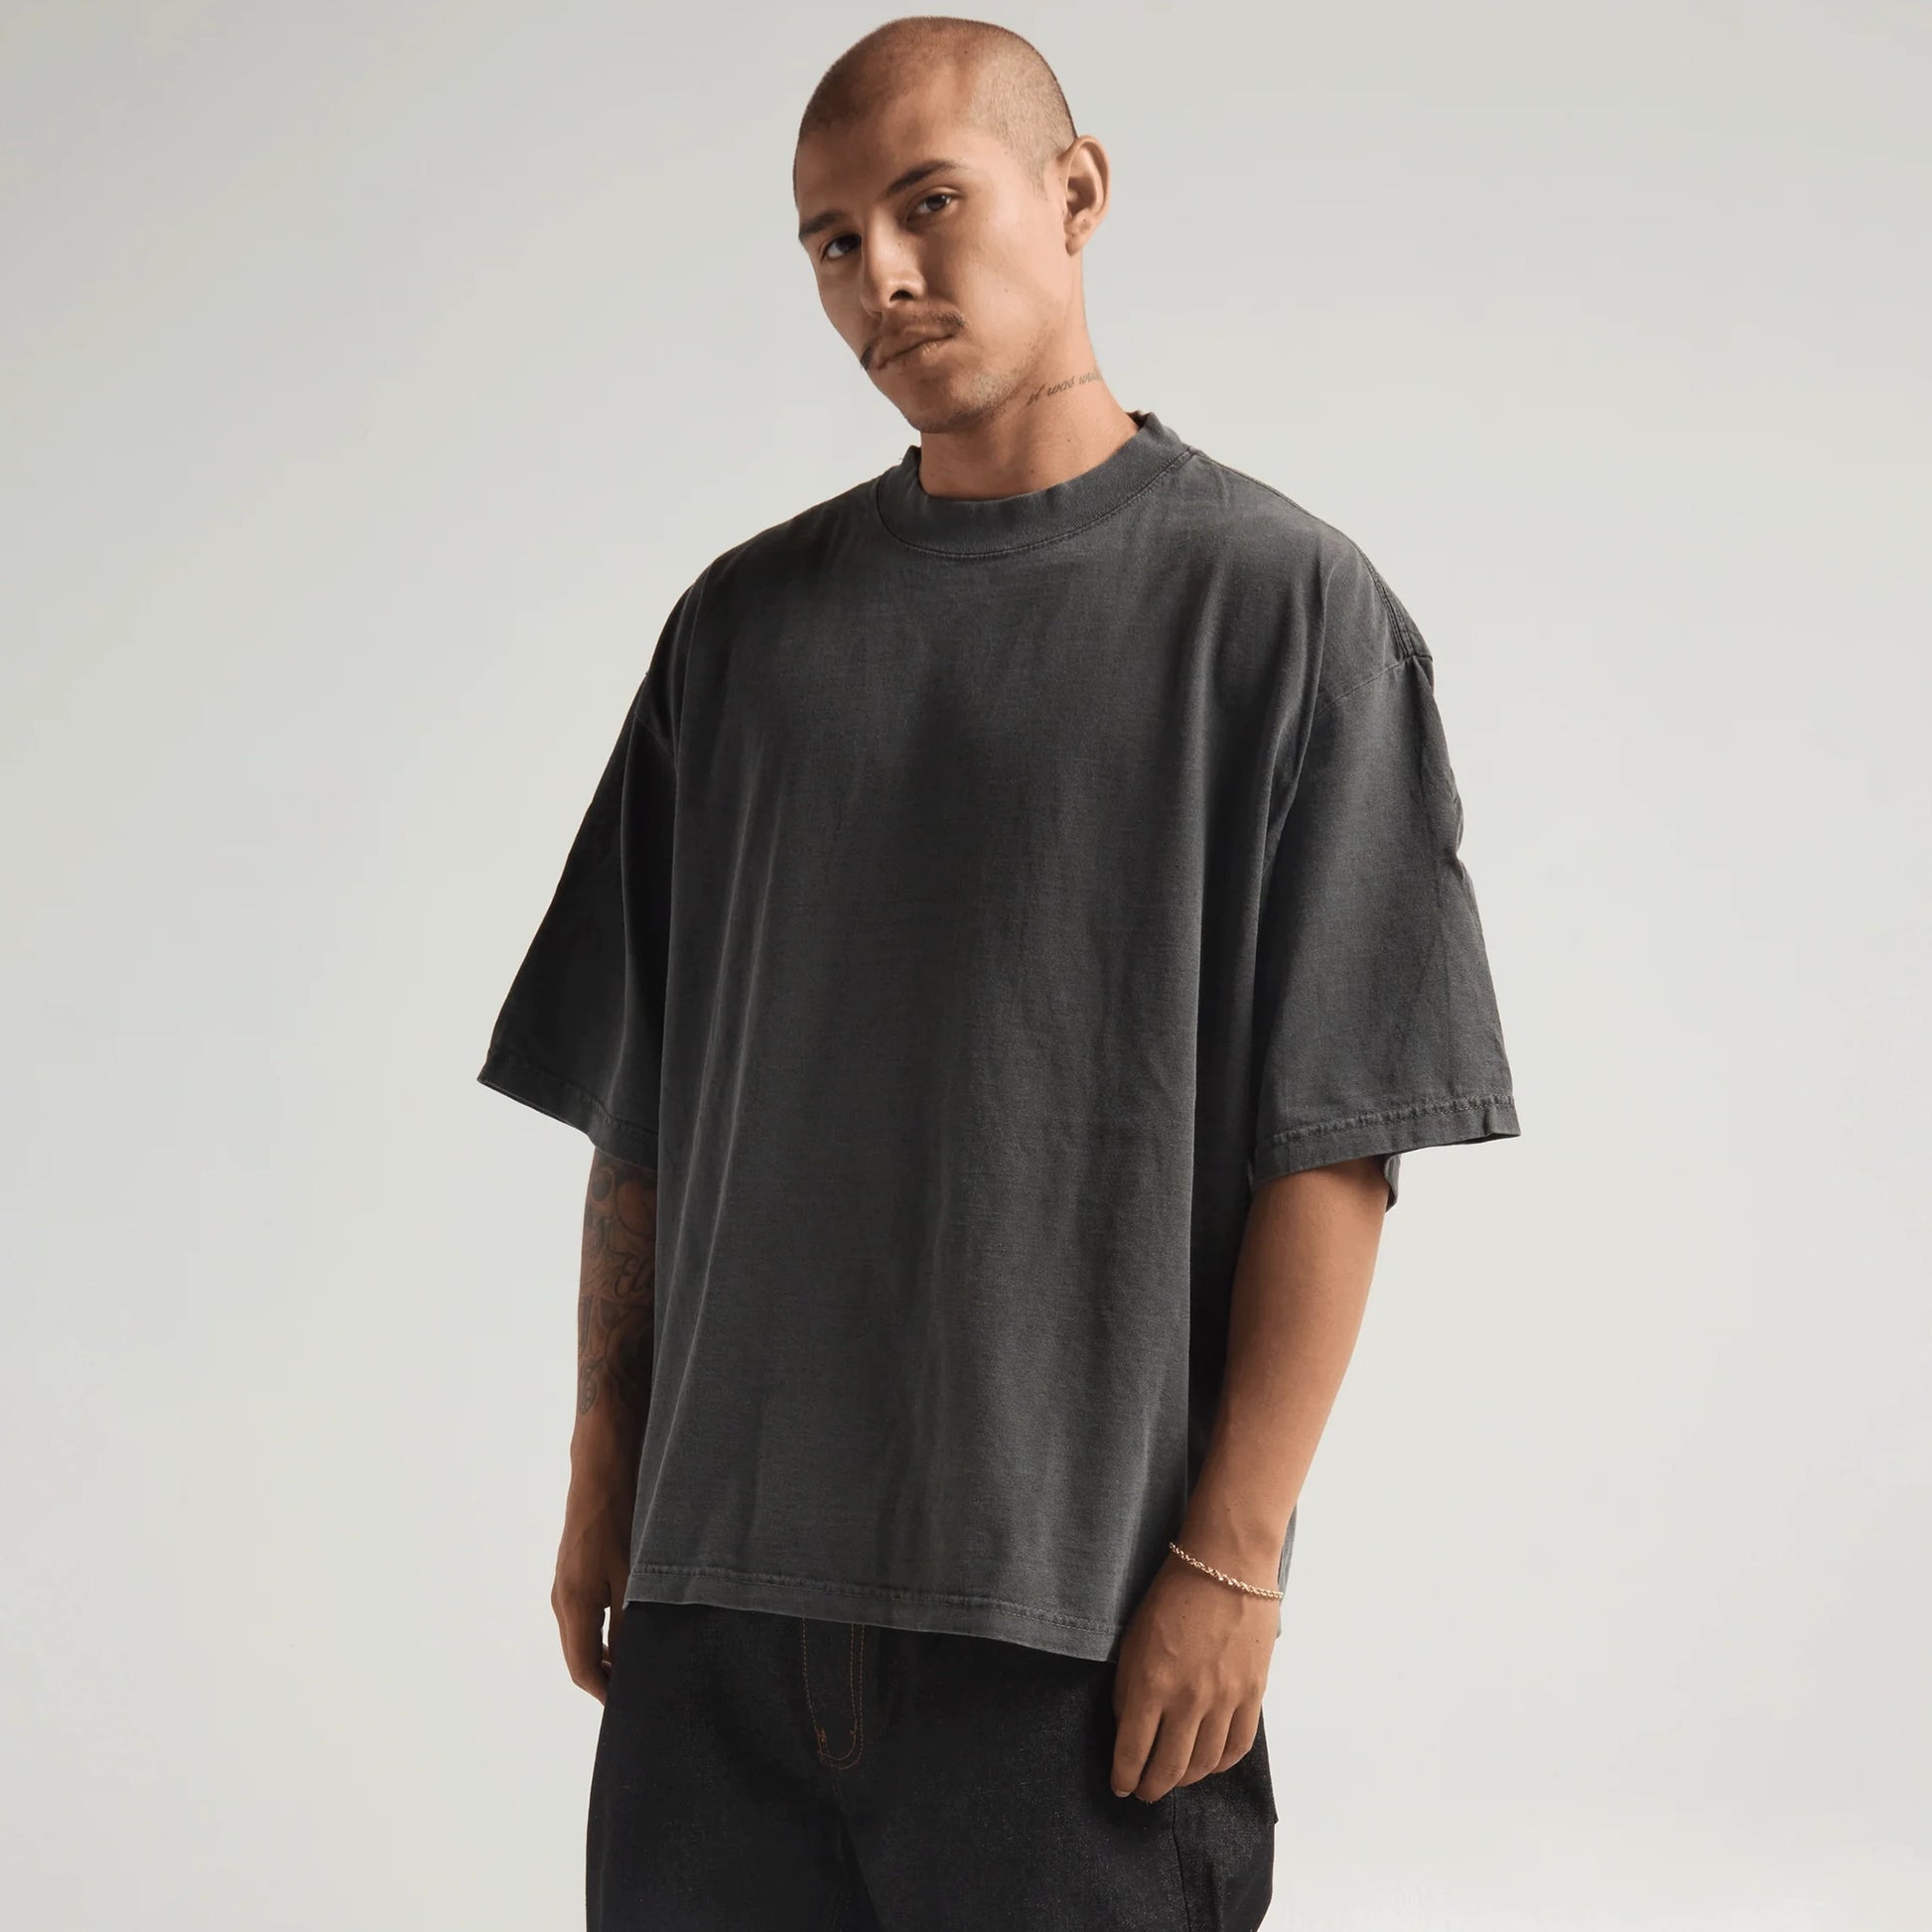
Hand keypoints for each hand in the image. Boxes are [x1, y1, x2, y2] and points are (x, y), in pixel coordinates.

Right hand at [552, 1469, 634, 1704]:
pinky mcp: (572, 1571)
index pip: (583, 1668)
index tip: (632, 1707)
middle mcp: (562, 1599)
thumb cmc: (621, 1517)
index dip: (606, 1693)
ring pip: (580, 1636)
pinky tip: (630, 1628)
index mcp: (574, 1605)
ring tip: (640, 1662)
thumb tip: (633, 1662)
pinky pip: (583, 1616)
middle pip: (578, 1657)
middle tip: (640, 1690)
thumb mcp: (632, 1574)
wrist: (602, 1466)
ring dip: (605, 1655)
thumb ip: (630, 1621)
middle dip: (605, 1678)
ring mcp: (564, 1584)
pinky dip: (602, 1632)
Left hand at [1109, 1550, 1275, 1801]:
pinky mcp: (1253, 1695)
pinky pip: (1237, 1747)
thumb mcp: (1133, 1639)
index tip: (1119, 1785)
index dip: (1123, 1777)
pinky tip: (1207, 1764)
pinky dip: (1219, 1765)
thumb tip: (1128, 1727)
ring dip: (1184, 1780)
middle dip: (1151, 1788)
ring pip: (1202, 1765)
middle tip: (1144, 1791)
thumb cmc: (1171, 1596)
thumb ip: (1128, 1687)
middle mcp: (1187, 1700)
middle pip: (1168, 1768)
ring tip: (1173, 1779)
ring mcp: (1224, 1700)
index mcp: (1151, 1684)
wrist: (1226, 1566)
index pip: (1132, 1751)